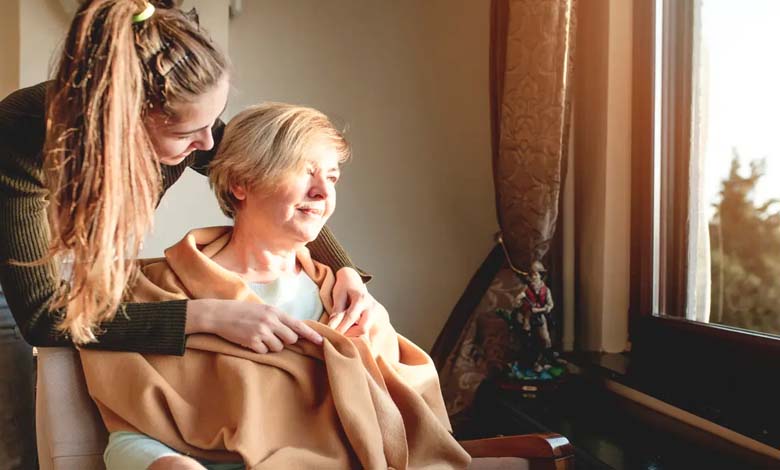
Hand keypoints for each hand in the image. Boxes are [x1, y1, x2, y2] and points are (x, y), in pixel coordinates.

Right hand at [186, 299, 322, 352]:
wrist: (219, 314)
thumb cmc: (242, 311)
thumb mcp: (262, 309)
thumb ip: (277, 318)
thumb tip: (294, 331)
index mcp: (274, 311)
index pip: (298, 325)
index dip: (311, 335)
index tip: (321, 342)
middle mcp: (270, 321)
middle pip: (291, 339)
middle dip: (285, 341)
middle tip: (273, 336)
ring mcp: (261, 332)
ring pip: (278, 347)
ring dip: (271, 346)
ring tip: (258, 336)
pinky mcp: (252, 342)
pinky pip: (264, 352)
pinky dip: (259, 349)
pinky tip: (250, 341)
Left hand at [328, 267, 380, 335]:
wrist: (354, 281)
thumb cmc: (345, 288)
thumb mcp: (339, 296)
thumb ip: (337, 312)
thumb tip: (331, 327)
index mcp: (361, 299)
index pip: (351, 317)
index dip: (340, 328)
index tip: (331, 335)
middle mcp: (371, 308)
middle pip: (363, 329)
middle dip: (350, 335)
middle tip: (338, 337)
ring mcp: (376, 315)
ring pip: (367, 333)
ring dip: (355, 338)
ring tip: (344, 338)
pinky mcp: (376, 320)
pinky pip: (369, 334)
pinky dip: (360, 338)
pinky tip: (352, 337)